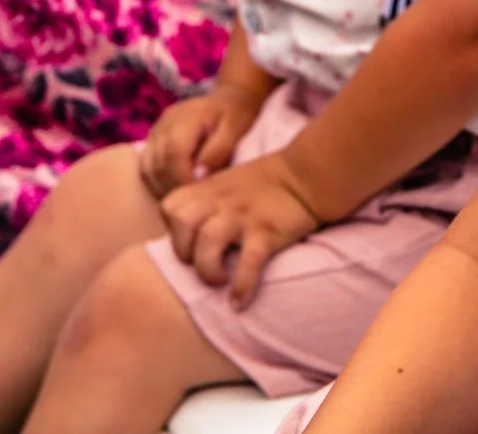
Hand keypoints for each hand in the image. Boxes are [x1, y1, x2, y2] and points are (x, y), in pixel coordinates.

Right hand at [142, 82, 266, 197]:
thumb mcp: (235, 129)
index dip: (183, 178)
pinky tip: (175, 190)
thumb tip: (199, 176)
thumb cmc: (235, 115)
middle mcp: (164, 124)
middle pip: (157, 163)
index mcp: (186, 117)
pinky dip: (158, 183)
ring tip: (185, 198)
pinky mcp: (152, 141)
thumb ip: (218, 151)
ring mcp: (155, 132)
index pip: (174, 152)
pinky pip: (146, 168)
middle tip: (193, 202)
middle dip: (173, 187)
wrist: (227, 99)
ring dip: (163, 188)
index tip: (199, 194)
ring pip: (147, 168)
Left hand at [160, 152, 323, 304]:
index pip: (170, 208)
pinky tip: (239, 303)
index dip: (173, 230)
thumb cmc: (266, 183)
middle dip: (184, 253)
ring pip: (208, 242)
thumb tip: (188, 233)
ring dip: (207, 270)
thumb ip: (205, 201)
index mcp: (209, 189)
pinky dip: (242, 286)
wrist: (307, 175)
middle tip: (202, 265)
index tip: (189, 243)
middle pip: (182, 224)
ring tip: (220, 282)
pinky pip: (248, 262)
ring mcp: (243, 215)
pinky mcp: (267, 231)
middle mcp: (221, 200)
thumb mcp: (227, 182)